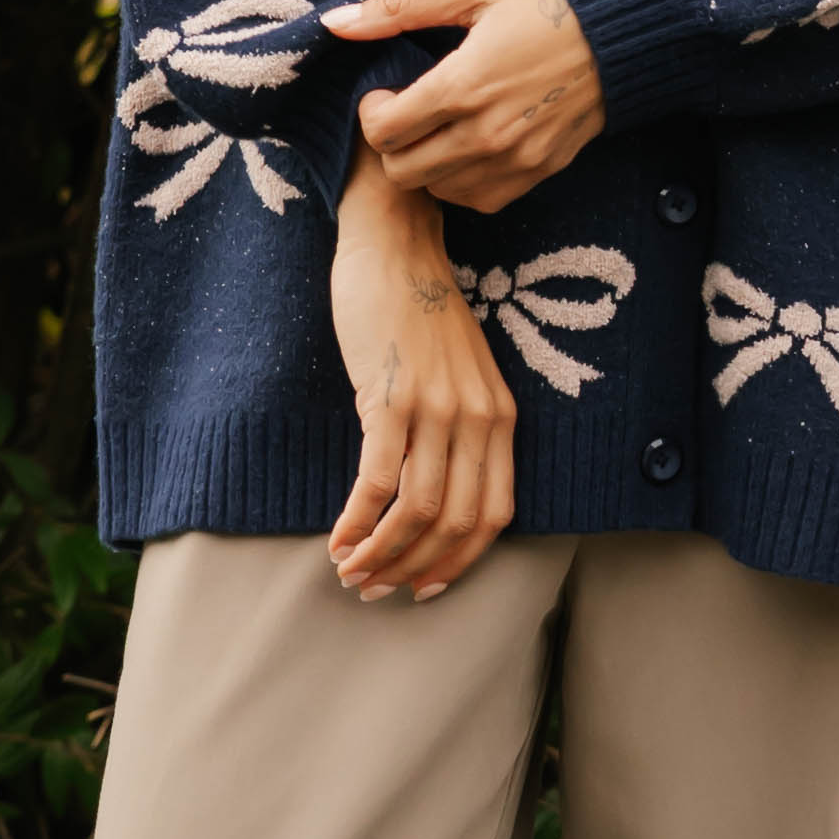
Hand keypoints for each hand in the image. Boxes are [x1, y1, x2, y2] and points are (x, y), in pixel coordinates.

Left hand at [325, 0, 604, 216]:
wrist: (631, 27)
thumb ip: (400, 10)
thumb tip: (336, 22)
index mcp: (463, 85)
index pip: (383, 132)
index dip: (372, 112)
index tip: (389, 90)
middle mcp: (486, 133)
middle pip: (402, 171)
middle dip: (393, 143)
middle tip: (410, 110)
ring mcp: (516, 159)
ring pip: (439, 190)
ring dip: (428, 163)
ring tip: (443, 125)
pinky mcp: (541, 170)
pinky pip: (481, 199)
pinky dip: (465, 181)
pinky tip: (472, 145)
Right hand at [326, 152, 519, 596]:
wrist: (394, 248)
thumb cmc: (418, 315)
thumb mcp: (460, 376)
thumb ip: (460, 430)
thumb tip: (430, 499)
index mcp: (500, 418)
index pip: (494, 516)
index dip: (459, 563)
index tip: (425, 588)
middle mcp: (477, 419)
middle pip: (456, 523)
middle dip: (414, 569)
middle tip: (376, 590)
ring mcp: (436, 409)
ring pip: (417, 510)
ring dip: (381, 554)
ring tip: (351, 572)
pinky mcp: (391, 399)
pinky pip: (377, 482)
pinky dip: (357, 523)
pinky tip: (337, 541)